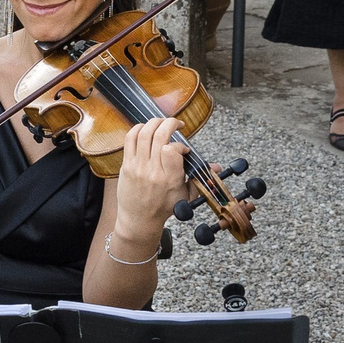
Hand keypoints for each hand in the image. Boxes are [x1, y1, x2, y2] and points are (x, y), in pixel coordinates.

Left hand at [108, 118, 189, 257]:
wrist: (139, 220)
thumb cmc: (163, 207)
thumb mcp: (185, 195)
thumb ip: (199, 177)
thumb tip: (217, 167)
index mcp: (169, 179)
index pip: (173, 150)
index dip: (180, 145)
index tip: (183, 150)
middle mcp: (152, 171)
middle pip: (159, 136)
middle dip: (170, 123)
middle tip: (176, 124)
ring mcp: (137, 167)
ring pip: (144, 133)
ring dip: (155, 122)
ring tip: (162, 123)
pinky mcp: (126, 165)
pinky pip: (129, 139)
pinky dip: (139, 128)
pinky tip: (147, 129)